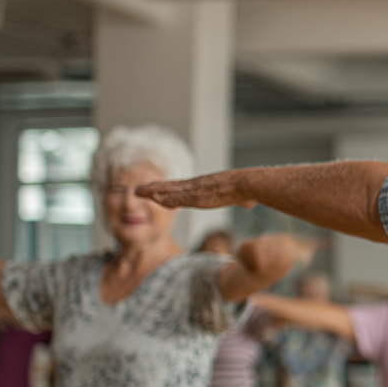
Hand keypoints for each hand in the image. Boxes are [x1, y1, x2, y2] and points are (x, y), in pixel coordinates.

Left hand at [137, 170, 255, 209]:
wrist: (248, 183)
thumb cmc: (248, 188)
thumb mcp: (243, 196)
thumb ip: (244, 200)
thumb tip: (250, 203)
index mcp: (206, 186)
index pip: (184, 187)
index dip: (170, 188)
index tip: (159, 189)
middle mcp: (197, 185)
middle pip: (171, 186)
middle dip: (154, 187)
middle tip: (139, 189)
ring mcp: (195, 190)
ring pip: (167, 190)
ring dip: (152, 191)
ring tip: (137, 191)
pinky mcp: (195, 196)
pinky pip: (174, 198)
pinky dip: (162, 198)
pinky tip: (151, 198)